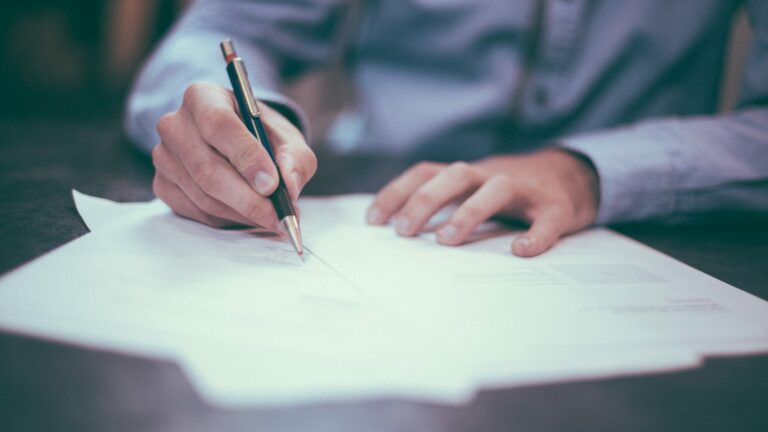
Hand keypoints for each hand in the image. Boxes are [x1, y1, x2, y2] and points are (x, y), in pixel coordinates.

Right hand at [152, 82, 316, 229]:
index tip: (272, 185)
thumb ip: (295, 159)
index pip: (219, 125)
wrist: (238, 143)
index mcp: (203, 97)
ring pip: (203, 195)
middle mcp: (175, 124)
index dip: (246, 157)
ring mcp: (164, 156)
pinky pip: (196, 211)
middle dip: (248, 199)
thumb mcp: (287, 138)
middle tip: (278, 216)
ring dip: (242, 213)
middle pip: (208, 169)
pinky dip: (227, 219)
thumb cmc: (262, 136)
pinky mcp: (162, 184)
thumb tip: (289, 186)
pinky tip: (247, 215)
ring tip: (271, 217)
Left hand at [367, 149, 599, 256]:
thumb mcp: (474, 190)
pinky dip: (535, 235)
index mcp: (469, 175)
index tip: (373, 220)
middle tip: (403, 231)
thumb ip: (445, 204)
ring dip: (469, 212)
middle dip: (426, 200)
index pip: (426, 172)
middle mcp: (492, 175)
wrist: (573, 175)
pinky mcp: (557, 208)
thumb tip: (399, 231)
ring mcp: (526, 190)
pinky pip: (546, 220)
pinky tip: (521, 251)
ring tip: (447, 240)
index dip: (398, 192)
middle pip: (455, 175)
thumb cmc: (511, 191)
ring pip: (496, 189)